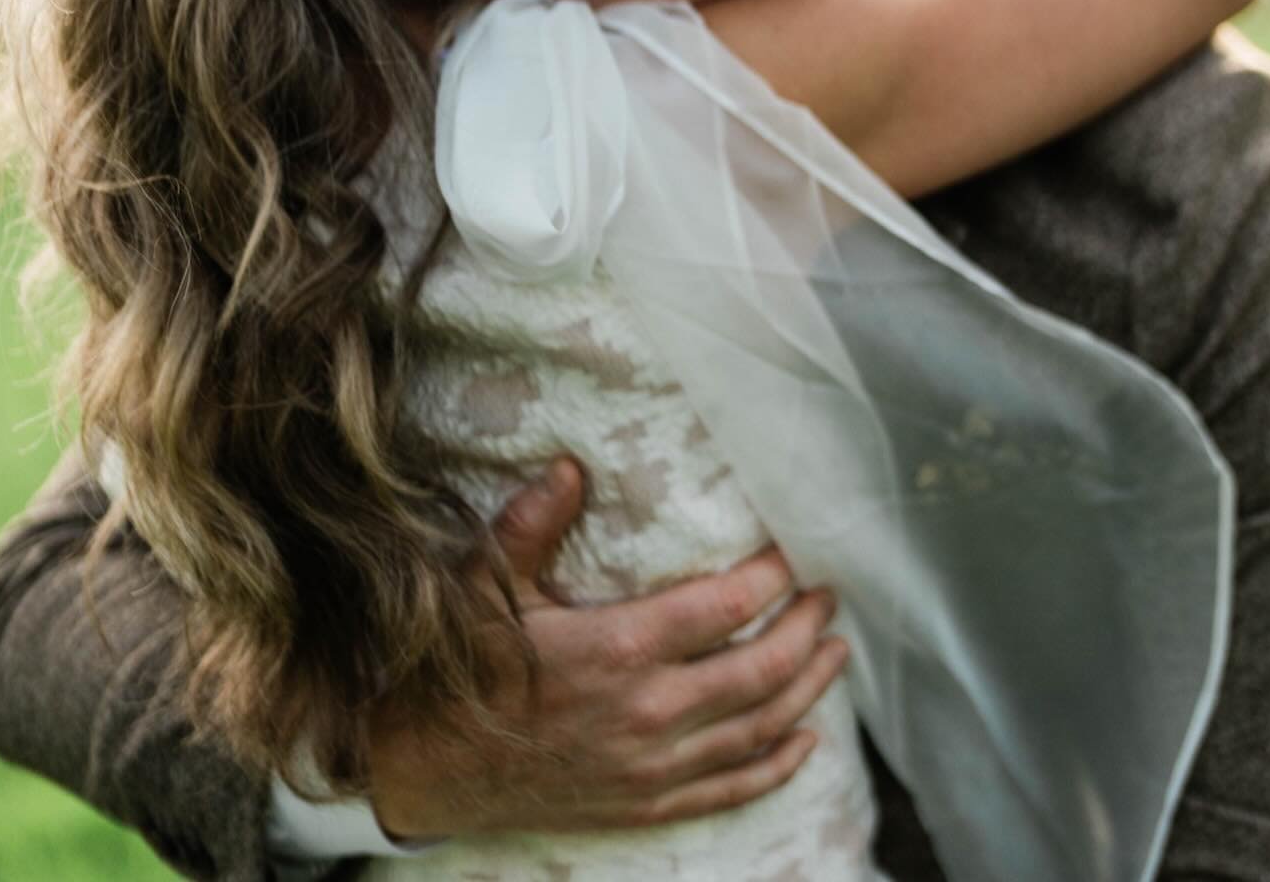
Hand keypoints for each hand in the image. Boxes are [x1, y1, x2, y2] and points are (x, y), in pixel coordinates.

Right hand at [367, 459, 847, 838]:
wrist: (433, 770)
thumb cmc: (463, 669)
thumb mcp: (488, 585)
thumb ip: (533, 522)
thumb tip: (573, 464)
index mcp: (619, 649)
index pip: (725, 608)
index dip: (771, 578)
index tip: (794, 551)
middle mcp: (649, 712)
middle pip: (760, 669)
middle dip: (806, 628)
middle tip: (829, 595)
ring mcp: (653, 767)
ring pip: (758, 728)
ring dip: (808, 689)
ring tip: (836, 651)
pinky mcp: (647, 805)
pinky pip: (732, 789)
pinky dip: (778, 765)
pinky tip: (805, 743)